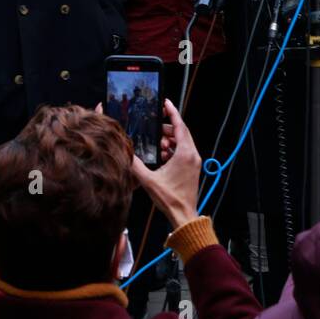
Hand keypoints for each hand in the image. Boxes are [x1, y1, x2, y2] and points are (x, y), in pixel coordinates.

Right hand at [129, 99, 200, 230]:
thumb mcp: (148, 180)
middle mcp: (192, 154)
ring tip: (157, 143)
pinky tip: (162, 155)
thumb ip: (135, 164)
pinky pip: (183, 152)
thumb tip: (125, 152)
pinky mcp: (192, 168)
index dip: (172, 112)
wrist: (183, 215)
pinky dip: (173, 149)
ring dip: (170, 140)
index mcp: (185, 153)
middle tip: (154, 126)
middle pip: (181, 132)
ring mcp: (194, 161)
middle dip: (167, 128)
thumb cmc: (169, 198)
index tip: (165, 103)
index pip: (180, 125)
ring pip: (182, 142)